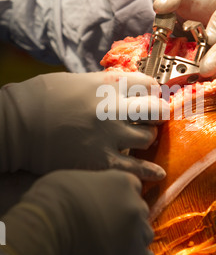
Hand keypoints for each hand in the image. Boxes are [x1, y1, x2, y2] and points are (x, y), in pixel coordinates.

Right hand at [0, 71, 167, 179]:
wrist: (17, 126)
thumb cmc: (42, 99)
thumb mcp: (78, 81)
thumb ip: (107, 86)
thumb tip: (128, 90)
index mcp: (107, 85)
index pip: (149, 84)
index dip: (153, 91)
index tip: (152, 97)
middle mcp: (113, 108)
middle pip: (156, 110)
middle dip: (159, 113)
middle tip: (155, 117)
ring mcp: (109, 136)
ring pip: (148, 138)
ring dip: (147, 138)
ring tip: (141, 140)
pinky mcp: (101, 161)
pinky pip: (136, 169)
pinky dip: (149, 171)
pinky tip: (157, 174)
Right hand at [1, 169, 153, 254]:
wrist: (47, 229)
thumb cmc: (52, 200)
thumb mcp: (74, 179)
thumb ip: (93, 185)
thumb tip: (88, 193)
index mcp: (123, 181)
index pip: (132, 188)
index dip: (119, 198)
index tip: (106, 207)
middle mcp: (135, 203)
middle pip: (139, 211)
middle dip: (125, 219)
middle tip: (104, 228)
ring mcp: (137, 230)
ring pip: (145, 234)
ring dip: (132, 239)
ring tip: (110, 247)